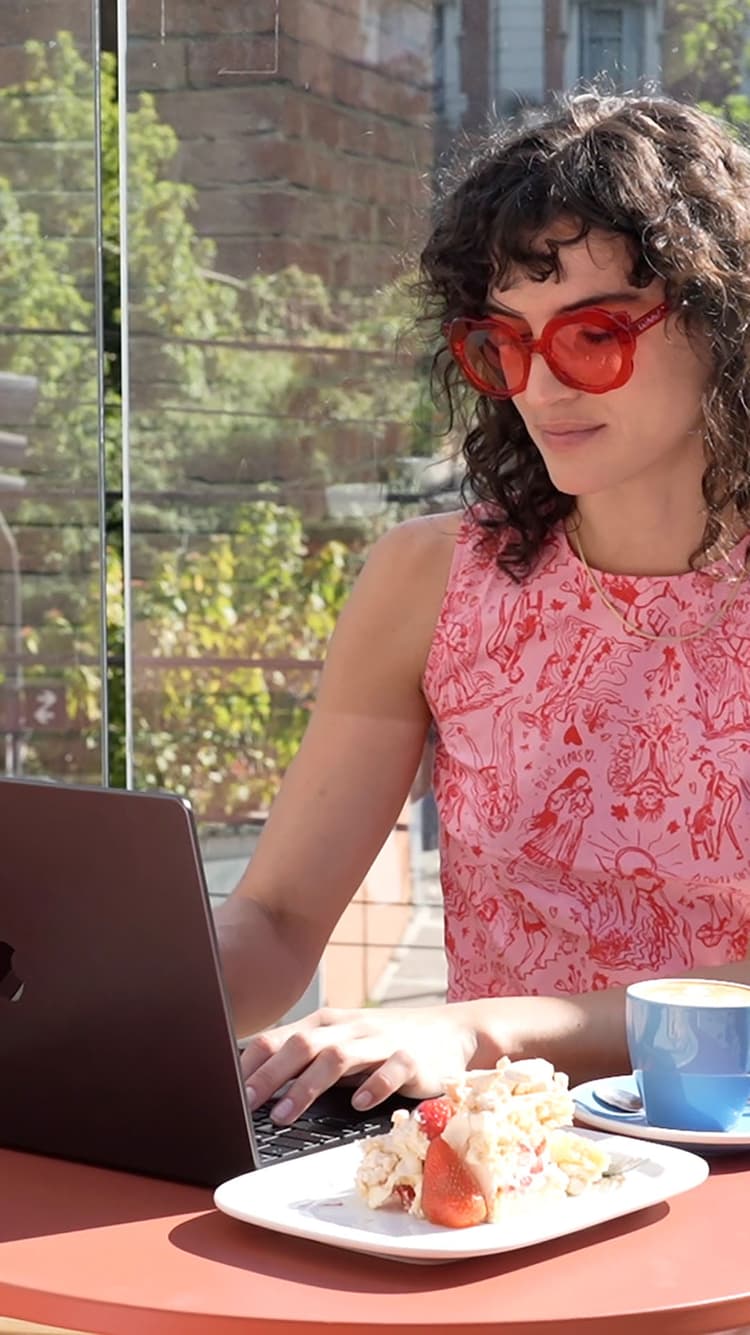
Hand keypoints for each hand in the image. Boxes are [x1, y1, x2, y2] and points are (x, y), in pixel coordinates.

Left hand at [240, 1005, 476, 1123]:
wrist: (451, 1032)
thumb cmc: (385, 1045)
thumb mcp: (343, 1045)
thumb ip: (306, 1060)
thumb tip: (255, 1086)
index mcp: (327, 1024)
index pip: (280, 1037)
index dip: (253, 1063)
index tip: (226, 1089)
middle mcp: (350, 1028)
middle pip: (303, 1044)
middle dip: (270, 1074)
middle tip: (245, 1103)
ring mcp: (380, 1041)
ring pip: (338, 1056)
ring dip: (307, 1085)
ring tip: (284, 1113)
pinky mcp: (411, 1059)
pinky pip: (389, 1070)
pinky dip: (372, 1086)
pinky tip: (357, 1103)